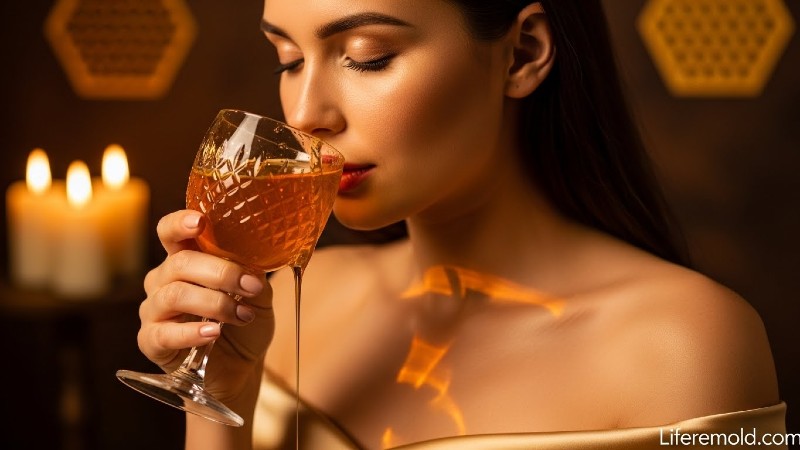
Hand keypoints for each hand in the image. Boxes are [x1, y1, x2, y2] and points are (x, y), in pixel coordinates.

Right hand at [138, 210, 274, 402]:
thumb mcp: (257, 294)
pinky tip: (213, 332)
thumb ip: (251, 275)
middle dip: (221, 273)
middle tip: (251, 287)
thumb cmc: (244, 323)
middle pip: (180, 263)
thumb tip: (252, 264)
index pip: (170, 232)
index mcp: (185, 260)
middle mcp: (163, 280)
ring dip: (214, 303)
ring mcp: (154, 311)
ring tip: (242, 316)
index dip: (180, 223)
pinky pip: (164, 332)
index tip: (200, 222)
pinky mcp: (151, 341)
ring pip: (174, 295)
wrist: (242, 368)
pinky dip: (191, 331)